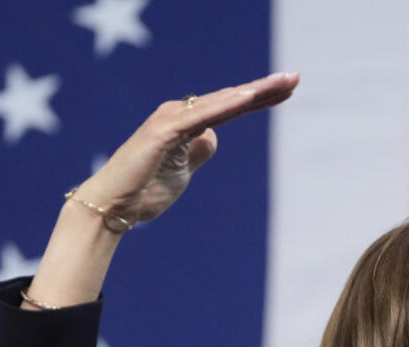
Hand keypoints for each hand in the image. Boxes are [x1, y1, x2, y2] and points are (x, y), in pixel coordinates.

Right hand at [74, 72, 299, 224]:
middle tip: (295, 77)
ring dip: (253, 92)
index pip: (231, 108)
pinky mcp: (164, 131)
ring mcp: (171, 120)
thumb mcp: (183, 171)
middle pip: (230, 99)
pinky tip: (250, 97)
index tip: (288, 89)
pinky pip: (202, 116)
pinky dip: (226, 105)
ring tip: (283, 83)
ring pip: (221, 102)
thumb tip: (212, 137)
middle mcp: (179, 114)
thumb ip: (197, 151)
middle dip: (264, 89)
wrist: (114, 207)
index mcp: (186, 123)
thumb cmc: (144, 191)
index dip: (260, 98)